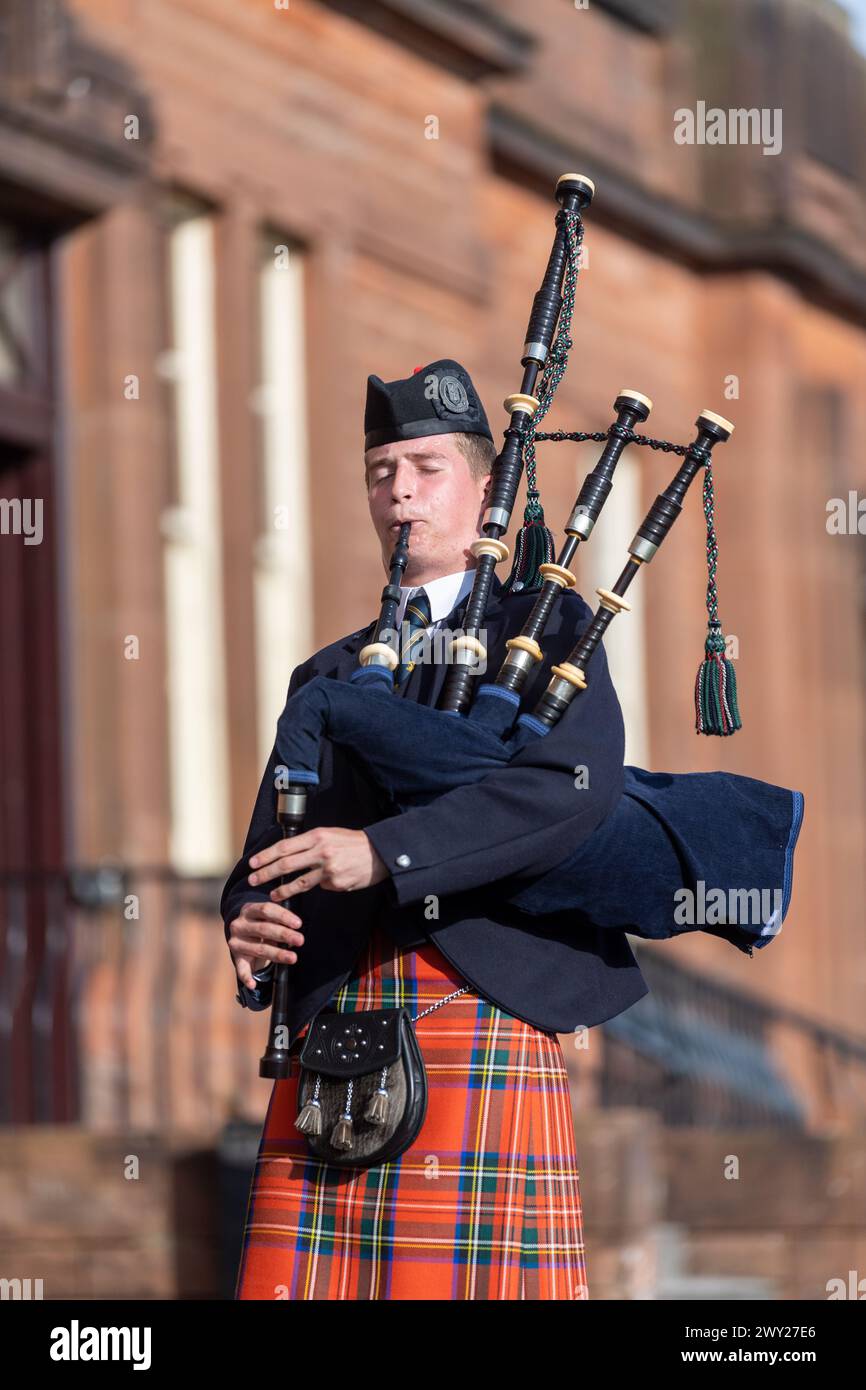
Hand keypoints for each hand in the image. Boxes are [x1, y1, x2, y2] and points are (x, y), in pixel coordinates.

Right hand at [227, 899, 304, 990]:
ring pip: (258, 948)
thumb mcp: (267, 916)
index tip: (298, 924)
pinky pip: (241, 968)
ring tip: (292, 958)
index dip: (283, 916)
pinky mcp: (236, 957)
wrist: (240, 930)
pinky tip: (253, 984)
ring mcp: (236, 942)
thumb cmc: (261, 922)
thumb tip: (297, 925)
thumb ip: (279, 918)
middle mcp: (239, 925)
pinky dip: (246, 977)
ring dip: (277, 954)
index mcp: (249, 910)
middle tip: (300, 940)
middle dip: (284, 935)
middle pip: (263, 929)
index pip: (266, 909)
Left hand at [248, 827, 389, 901]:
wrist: (379, 853)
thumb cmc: (352, 842)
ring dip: (282, 891)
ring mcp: (329, 870)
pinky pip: (320, 887)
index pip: (284, 847)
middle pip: (286, 865)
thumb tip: (287, 855)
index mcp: (317, 836)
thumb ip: (309, 843)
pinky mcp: (336, 884)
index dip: (266, 856)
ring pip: (298, 883)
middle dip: (266, 874)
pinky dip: (319, 886)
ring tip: (273, 895)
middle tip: (253, 880)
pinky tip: (327, 881)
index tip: (252, 863)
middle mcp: (321, 852)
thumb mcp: (330, 834)